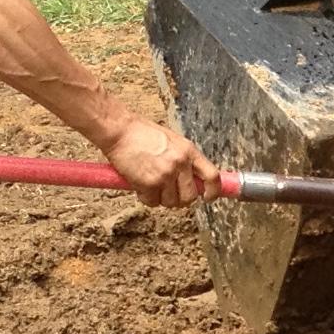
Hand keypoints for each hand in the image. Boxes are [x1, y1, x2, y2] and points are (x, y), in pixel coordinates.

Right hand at [101, 117, 220, 207]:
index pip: (212, 176)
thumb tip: (193, 180)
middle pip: (190, 196)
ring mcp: (165, 174)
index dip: (213, 191)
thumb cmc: (142, 134)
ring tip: (151, 184)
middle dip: (179, 199)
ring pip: (171, 202)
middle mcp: (180, 163)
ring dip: (161, 199)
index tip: (208, 197)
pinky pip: (152, 202)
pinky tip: (139, 185)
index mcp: (189, 151)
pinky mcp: (149, 183)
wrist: (119, 131)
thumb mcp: (173, 142)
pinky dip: (145, 198)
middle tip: (168, 192)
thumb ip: (185, 160)